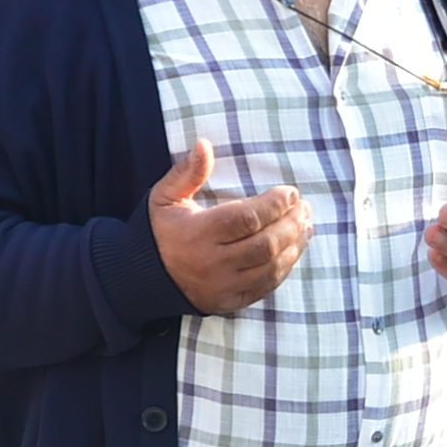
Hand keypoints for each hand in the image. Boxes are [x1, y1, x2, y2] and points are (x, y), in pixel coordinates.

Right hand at [149, 139, 311, 315]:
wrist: (140, 277)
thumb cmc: (159, 231)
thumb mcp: (165, 197)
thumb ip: (187, 172)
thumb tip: (204, 144)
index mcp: (196, 234)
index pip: (246, 219)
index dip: (275, 204)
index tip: (291, 192)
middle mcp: (211, 263)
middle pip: (265, 244)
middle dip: (291, 223)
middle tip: (304, 207)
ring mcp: (222, 286)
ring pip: (271, 267)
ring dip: (295, 245)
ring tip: (306, 225)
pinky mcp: (229, 302)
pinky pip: (267, 286)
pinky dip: (286, 267)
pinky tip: (295, 249)